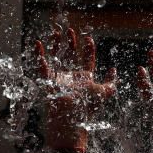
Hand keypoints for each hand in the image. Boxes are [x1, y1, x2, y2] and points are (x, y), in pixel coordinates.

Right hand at [36, 28, 116, 152]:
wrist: (70, 121)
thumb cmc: (87, 108)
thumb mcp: (103, 94)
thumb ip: (110, 84)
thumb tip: (114, 70)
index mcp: (85, 79)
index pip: (87, 60)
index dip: (89, 49)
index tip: (89, 38)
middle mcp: (72, 77)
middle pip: (71, 56)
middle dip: (72, 43)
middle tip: (71, 30)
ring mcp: (60, 78)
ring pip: (58, 56)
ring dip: (57, 43)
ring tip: (57, 30)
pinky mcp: (48, 82)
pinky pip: (42, 66)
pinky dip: (40, 55)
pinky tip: (38, 44)